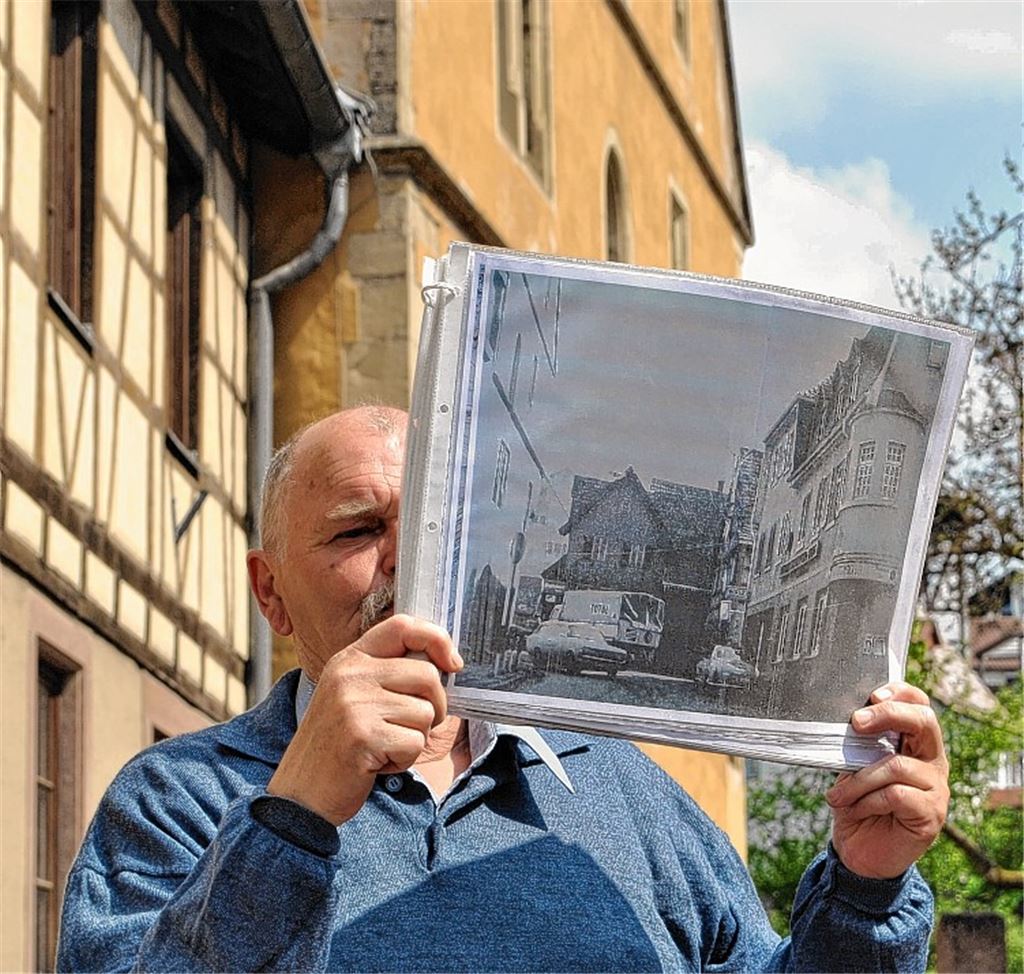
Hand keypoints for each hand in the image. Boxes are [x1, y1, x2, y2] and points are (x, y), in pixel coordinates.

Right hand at [267, 614, 462, 825]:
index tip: (453, 664)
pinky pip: (415, 743)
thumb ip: (388, 673)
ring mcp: (354, 703)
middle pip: (427, 674)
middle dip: (434, 706)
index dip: (437, 639)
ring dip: (415, 738)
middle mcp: (350, 674)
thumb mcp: (353, 694)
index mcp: (350, 658)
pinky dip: (405, 760)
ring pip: (426, 712)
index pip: (402, 626)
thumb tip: (446, 662)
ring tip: (383, 746)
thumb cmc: (338, 744)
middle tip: (408, 727)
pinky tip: (377, 763)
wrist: (301, 793)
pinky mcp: (363, 736)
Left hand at [826, 681, 948, 878]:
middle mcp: (932, 761)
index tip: (872, 695)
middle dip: (888, 715)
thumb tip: (845, 722)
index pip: (920, 705)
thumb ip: (857, 746)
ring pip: (897, 765)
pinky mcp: (931, 814)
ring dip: (858, 780)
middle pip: (923, 722)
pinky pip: (896, 795)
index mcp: (914, 744)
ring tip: (837, 796)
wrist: (860, 853)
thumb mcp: (852, 768)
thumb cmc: (856, 804)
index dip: (901, 693)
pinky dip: (867, 800)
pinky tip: (854, 810)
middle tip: (856, 723)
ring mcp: (936, 788)